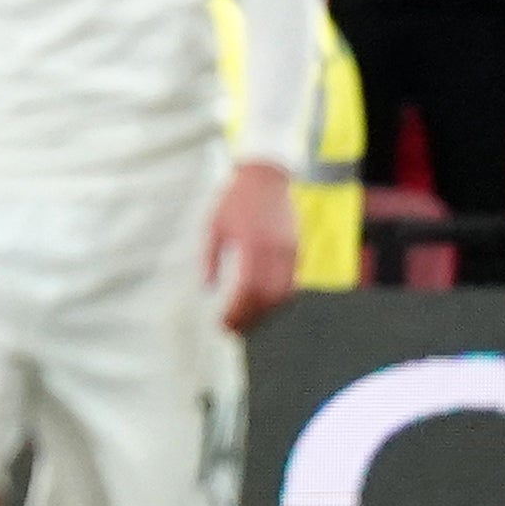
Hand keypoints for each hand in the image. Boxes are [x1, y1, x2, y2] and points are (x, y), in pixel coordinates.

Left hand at [205, 160, 299, 332]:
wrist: (266, 175)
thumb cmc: (235, 200)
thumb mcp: (213, 227)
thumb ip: (210, 258)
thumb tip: (208, 287)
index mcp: (253, 245)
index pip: (248, 291)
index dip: (236, 312)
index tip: (222, 323)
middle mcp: (276, 251)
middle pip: (267, 298)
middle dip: (250, 318)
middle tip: (232, 330)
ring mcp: (290, 251)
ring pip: (283, 294)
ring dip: (265, 313)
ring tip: (245, 322)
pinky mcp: (296, 249)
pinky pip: (290, 283)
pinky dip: (277, 300)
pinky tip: (261, 305)